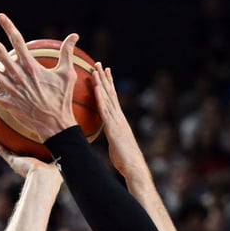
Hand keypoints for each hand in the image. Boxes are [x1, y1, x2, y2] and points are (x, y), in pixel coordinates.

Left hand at [0, 13, 78, 141]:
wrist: (55, 124)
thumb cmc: (62, 99)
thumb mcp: (67, 74)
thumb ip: (67, 52)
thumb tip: (74, 35)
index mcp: (32, 67)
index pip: (18, 42)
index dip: (9, 27)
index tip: (0, 16)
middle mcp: (18, 76)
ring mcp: (10, 90)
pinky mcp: (5, 103)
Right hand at [0, 135, 60, 178]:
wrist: (45, 178)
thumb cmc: (56, 170)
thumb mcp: (63, 156)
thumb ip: (66, 147)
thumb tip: (77, 136)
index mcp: (39, 164)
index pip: (35, 155)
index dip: (34, 147)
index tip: (34, 139)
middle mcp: (28, 163)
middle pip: (21, 153)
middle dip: (18, 145)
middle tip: (15, 133)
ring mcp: (19, 163)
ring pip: (9, 151)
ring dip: (4, 143)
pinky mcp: (13, 161)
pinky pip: (2, 151)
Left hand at [92, 63, 144, 177]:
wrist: (133, 166)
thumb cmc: (125, 160)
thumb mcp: (116, 145)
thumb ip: (112, 138)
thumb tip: (109, 137)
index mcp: (119, 120)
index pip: (113, 99)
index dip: (109, 85)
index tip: (105, 73)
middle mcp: (119, 117)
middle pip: (111, 94)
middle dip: (104, 78)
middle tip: (98, 64)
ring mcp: (117, 121)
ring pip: (107, 98)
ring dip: (101, 83)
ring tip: (95, 69)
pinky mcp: (113, 127)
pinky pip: (105, 110)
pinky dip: (101, 98)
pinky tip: (96, 87)